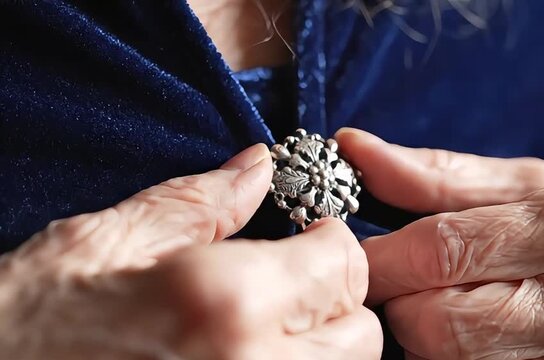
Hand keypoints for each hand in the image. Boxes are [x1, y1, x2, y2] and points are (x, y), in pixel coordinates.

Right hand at [0, 144, 381, 359]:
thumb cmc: (36, 317)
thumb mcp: (109, 241)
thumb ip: (200, 201)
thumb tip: (258, 167)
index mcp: (225, 302)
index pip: (345, 264)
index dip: (329, 242)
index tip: (305, 239)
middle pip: (361, 333)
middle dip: (335, 301)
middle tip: (290, 287)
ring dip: (322, 347)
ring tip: (268, 329)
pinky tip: (248, 354)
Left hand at [337, 128, 543, 359]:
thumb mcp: (535, 188)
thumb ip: (440, 176)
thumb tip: (354, 149)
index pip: (443, 249)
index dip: (383, 257)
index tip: (359, 257)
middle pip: (436, 321)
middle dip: (403, 302)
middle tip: (411, 285)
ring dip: (427, 337)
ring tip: (456, 307)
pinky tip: (479, 338)